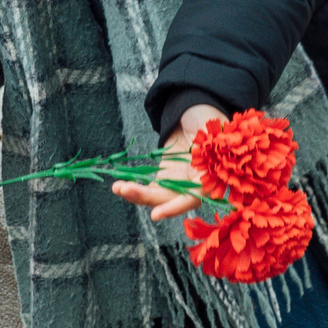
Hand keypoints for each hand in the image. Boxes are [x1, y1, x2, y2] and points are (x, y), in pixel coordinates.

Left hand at [111, 102, 228, 222]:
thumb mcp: (208, 126)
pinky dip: (135, 187)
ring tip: (117, 187)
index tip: (155, 214)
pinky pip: (150, 187)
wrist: (194, 112)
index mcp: (209, 176)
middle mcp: (194, 184)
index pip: (192, 198)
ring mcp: (178, 181)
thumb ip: (206, 140)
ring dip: (137, 194)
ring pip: (157, 195)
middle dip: (146, 197)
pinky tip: (120, 185)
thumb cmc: (205, 118)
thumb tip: (198, 148)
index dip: (174, 207)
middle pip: (169, 198)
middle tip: (125, 189)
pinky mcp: (165, 176)